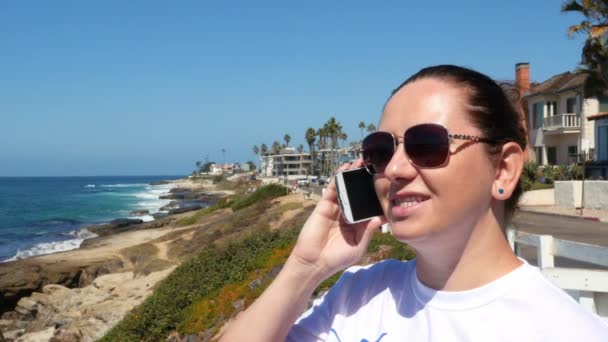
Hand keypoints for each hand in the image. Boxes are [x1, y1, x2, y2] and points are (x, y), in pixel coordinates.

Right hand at [288, 160, 387, 279]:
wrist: (314, 262)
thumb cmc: (336, 258)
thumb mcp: (358, 247)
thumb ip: (367, 232)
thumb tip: (380, 219)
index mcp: (358, 224)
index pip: (369, 206)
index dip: (376, 195)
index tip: (387, 183)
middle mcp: (348, 214)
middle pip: (358, 194)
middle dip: (365, 181)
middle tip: (375, 166)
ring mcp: (336, 209)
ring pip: (346, 188)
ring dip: (352, 175)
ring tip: (361, 162)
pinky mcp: (324, 206)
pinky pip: (332, 189)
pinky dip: (338, 178)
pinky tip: (345, 168)